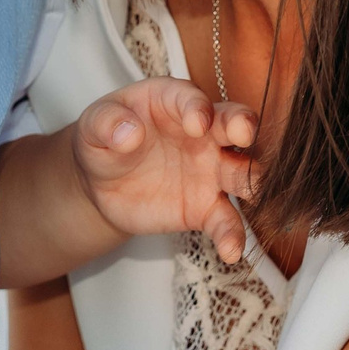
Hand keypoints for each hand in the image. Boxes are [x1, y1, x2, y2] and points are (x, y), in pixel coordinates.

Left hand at [73, 78, 258, 262]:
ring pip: (242, 172)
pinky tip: (231, 251)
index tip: (197, 124)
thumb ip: (107, 123)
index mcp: (173, 102)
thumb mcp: (93, 126)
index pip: (192, 98)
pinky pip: (226, 221)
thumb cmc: (103, 141)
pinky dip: (232, 235)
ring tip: (255, 193)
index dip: (197, 108)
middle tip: (243, 134)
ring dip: (253, 179)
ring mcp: (210, 170)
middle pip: (233, 124)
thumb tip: (128, 133)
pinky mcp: (207, 208)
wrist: (102, 183)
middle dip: (242, 126)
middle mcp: (203, 133)